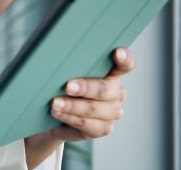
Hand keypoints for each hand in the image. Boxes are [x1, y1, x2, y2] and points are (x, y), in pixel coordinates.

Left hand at [24, 48, 135, 166]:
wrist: (57, 116)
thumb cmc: (64, 88)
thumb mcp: (68, 75)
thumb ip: (71, 66)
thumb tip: (57, 58)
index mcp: (112, 73)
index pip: (125, 64)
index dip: (124, 58)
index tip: (117, 53)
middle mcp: (116, 92)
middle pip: (105, 89)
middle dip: (85, 87)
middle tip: (67, 86)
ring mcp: (112, 111)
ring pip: (94, 108)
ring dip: (72, 106)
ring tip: (54, 103)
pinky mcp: (103, 128)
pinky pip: (87, 124)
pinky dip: (69, 118)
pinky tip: (57, 113)